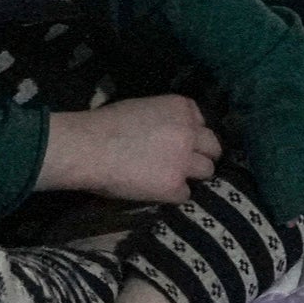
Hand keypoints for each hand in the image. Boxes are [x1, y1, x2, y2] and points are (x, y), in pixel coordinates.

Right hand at [37, 95, 223, 204]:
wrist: (90, 147)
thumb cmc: (106, 124)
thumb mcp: (144, 108)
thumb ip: (164, 119)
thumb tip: (166, 135)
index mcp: (181, 107)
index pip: (202, 122)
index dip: (191, 134)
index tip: (179, 142)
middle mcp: (190, 131)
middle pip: (213, 146)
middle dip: (201, 155)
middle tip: (184, 164)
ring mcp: (185, 160)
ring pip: (207, 171)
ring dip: (191, 175)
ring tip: (172, 179)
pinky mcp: (175, 186)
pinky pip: (186, 194)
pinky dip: (173, 195)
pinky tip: (156, 192)